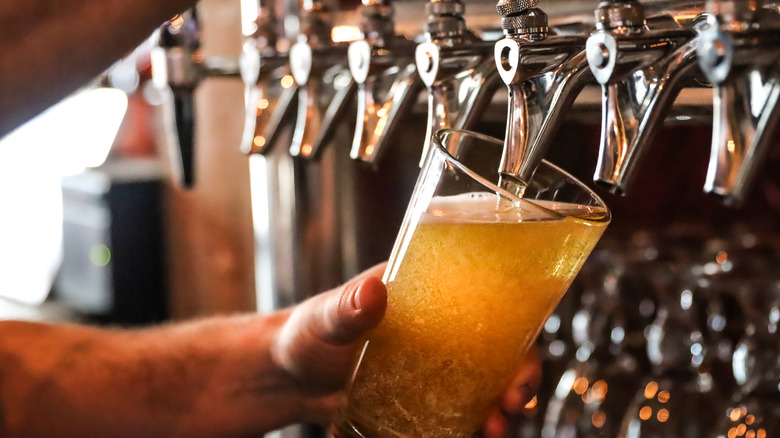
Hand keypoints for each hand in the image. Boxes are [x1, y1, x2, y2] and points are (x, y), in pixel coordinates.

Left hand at [271, 262, 541, 435]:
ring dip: (501, 403)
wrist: (289, 378)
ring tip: (495, 426)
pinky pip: (460, 407)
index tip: (524, 347)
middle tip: (514, 398)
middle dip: (518, 372)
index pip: (482, 297)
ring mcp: (434, 364)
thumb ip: (348, 306)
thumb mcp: (327, 317)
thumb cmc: (307, 334)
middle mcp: (439, 327)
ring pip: (485, 380)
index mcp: (424, 293)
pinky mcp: (424, 395)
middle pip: (497, 345)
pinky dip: (474, 422)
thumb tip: (373, 290)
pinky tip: (476, 433)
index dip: (514, 320)